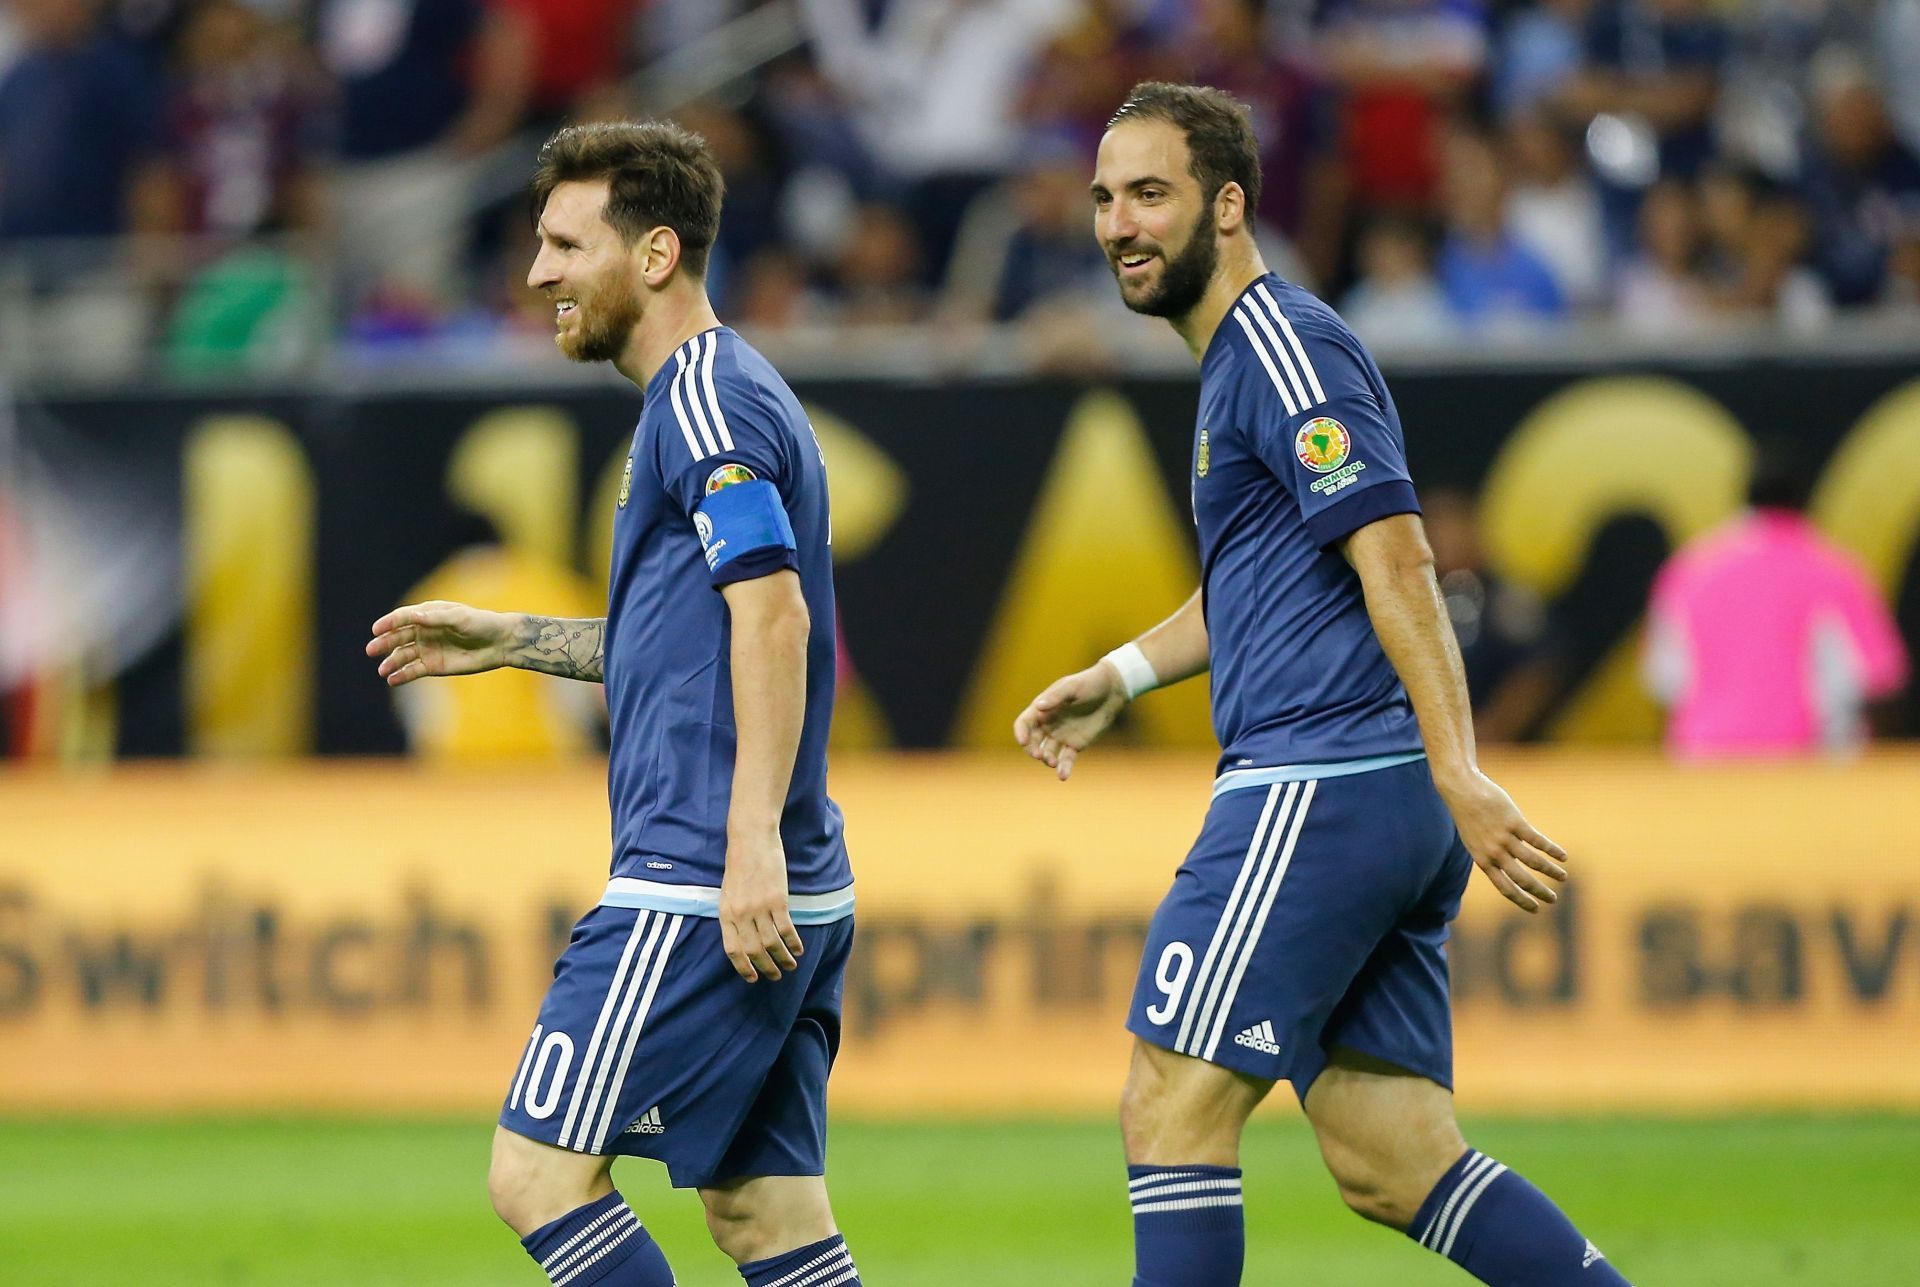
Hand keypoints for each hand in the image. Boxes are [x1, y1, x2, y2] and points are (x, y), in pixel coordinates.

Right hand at [366, 601, 513, 686]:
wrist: (499, 643)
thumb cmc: (480, 623)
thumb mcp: (460, 618)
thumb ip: (436, 618)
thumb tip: (413, 617)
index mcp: (428, 615)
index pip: (402, 618)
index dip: (388, 623)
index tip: (376, 629)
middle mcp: (423, 632)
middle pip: (398, 637)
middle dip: (383, 643)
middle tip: (371, 650)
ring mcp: (426, 649)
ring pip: (402, 656)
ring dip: (391, 662)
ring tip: (382, 670)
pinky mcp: (433, 666)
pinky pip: (413, 671)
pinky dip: (402, 675)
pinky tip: (392, 680)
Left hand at [719, 829, 803, 982]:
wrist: (751, 840)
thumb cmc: (739, 864)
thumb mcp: (728, 892)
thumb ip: (734, 915)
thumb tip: (744, 938)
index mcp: (725, 913)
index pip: (733, 950)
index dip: (743, 968)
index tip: (752, 978)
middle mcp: (740, 914)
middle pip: (754, 951)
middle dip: (766, 968)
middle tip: (776, 976)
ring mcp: (759, 908)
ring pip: (772, 944)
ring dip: (782, 959)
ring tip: (790, 966)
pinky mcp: (777, 900)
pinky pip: (786, 929)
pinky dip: (793, 943)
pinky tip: (799, 949)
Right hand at [1012, 661, 1129, 780]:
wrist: (1112, 691)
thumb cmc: (1090, 683)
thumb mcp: (1072, 686)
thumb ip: (1056, 697)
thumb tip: (1038, 707)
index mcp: (1043, 709)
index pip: (1024, 723)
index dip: (1021, 732)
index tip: (1023, 741)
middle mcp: (1048, 724)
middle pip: (1033, 741)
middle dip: (1033, 750)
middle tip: (1040, 755)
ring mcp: (1061, 736)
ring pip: (1047, 752)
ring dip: (1047, 759)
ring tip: (1053, 762)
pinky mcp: (1075, 745)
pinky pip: (1066, 759)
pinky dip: (1063, 768)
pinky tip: (1063, 776)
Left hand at [1437, 769, 1568, 913]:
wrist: (1461, 790)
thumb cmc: (1468, 815)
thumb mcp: (1474, 841)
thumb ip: (1489, 855)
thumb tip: (1507, 866)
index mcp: (1483, 860)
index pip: (1505, 888)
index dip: (1522, 900)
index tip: (1536, 909)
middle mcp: (1494, 853)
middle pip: (1522, 879)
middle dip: (1540, 892)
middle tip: (1553, 899)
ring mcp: (1504, 838)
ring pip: (1533, 861)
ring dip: (1551, 871)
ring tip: (1563, 877)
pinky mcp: (1514, 822)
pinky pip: (1537, 841)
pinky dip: (1552, 850)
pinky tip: (1563, 857)